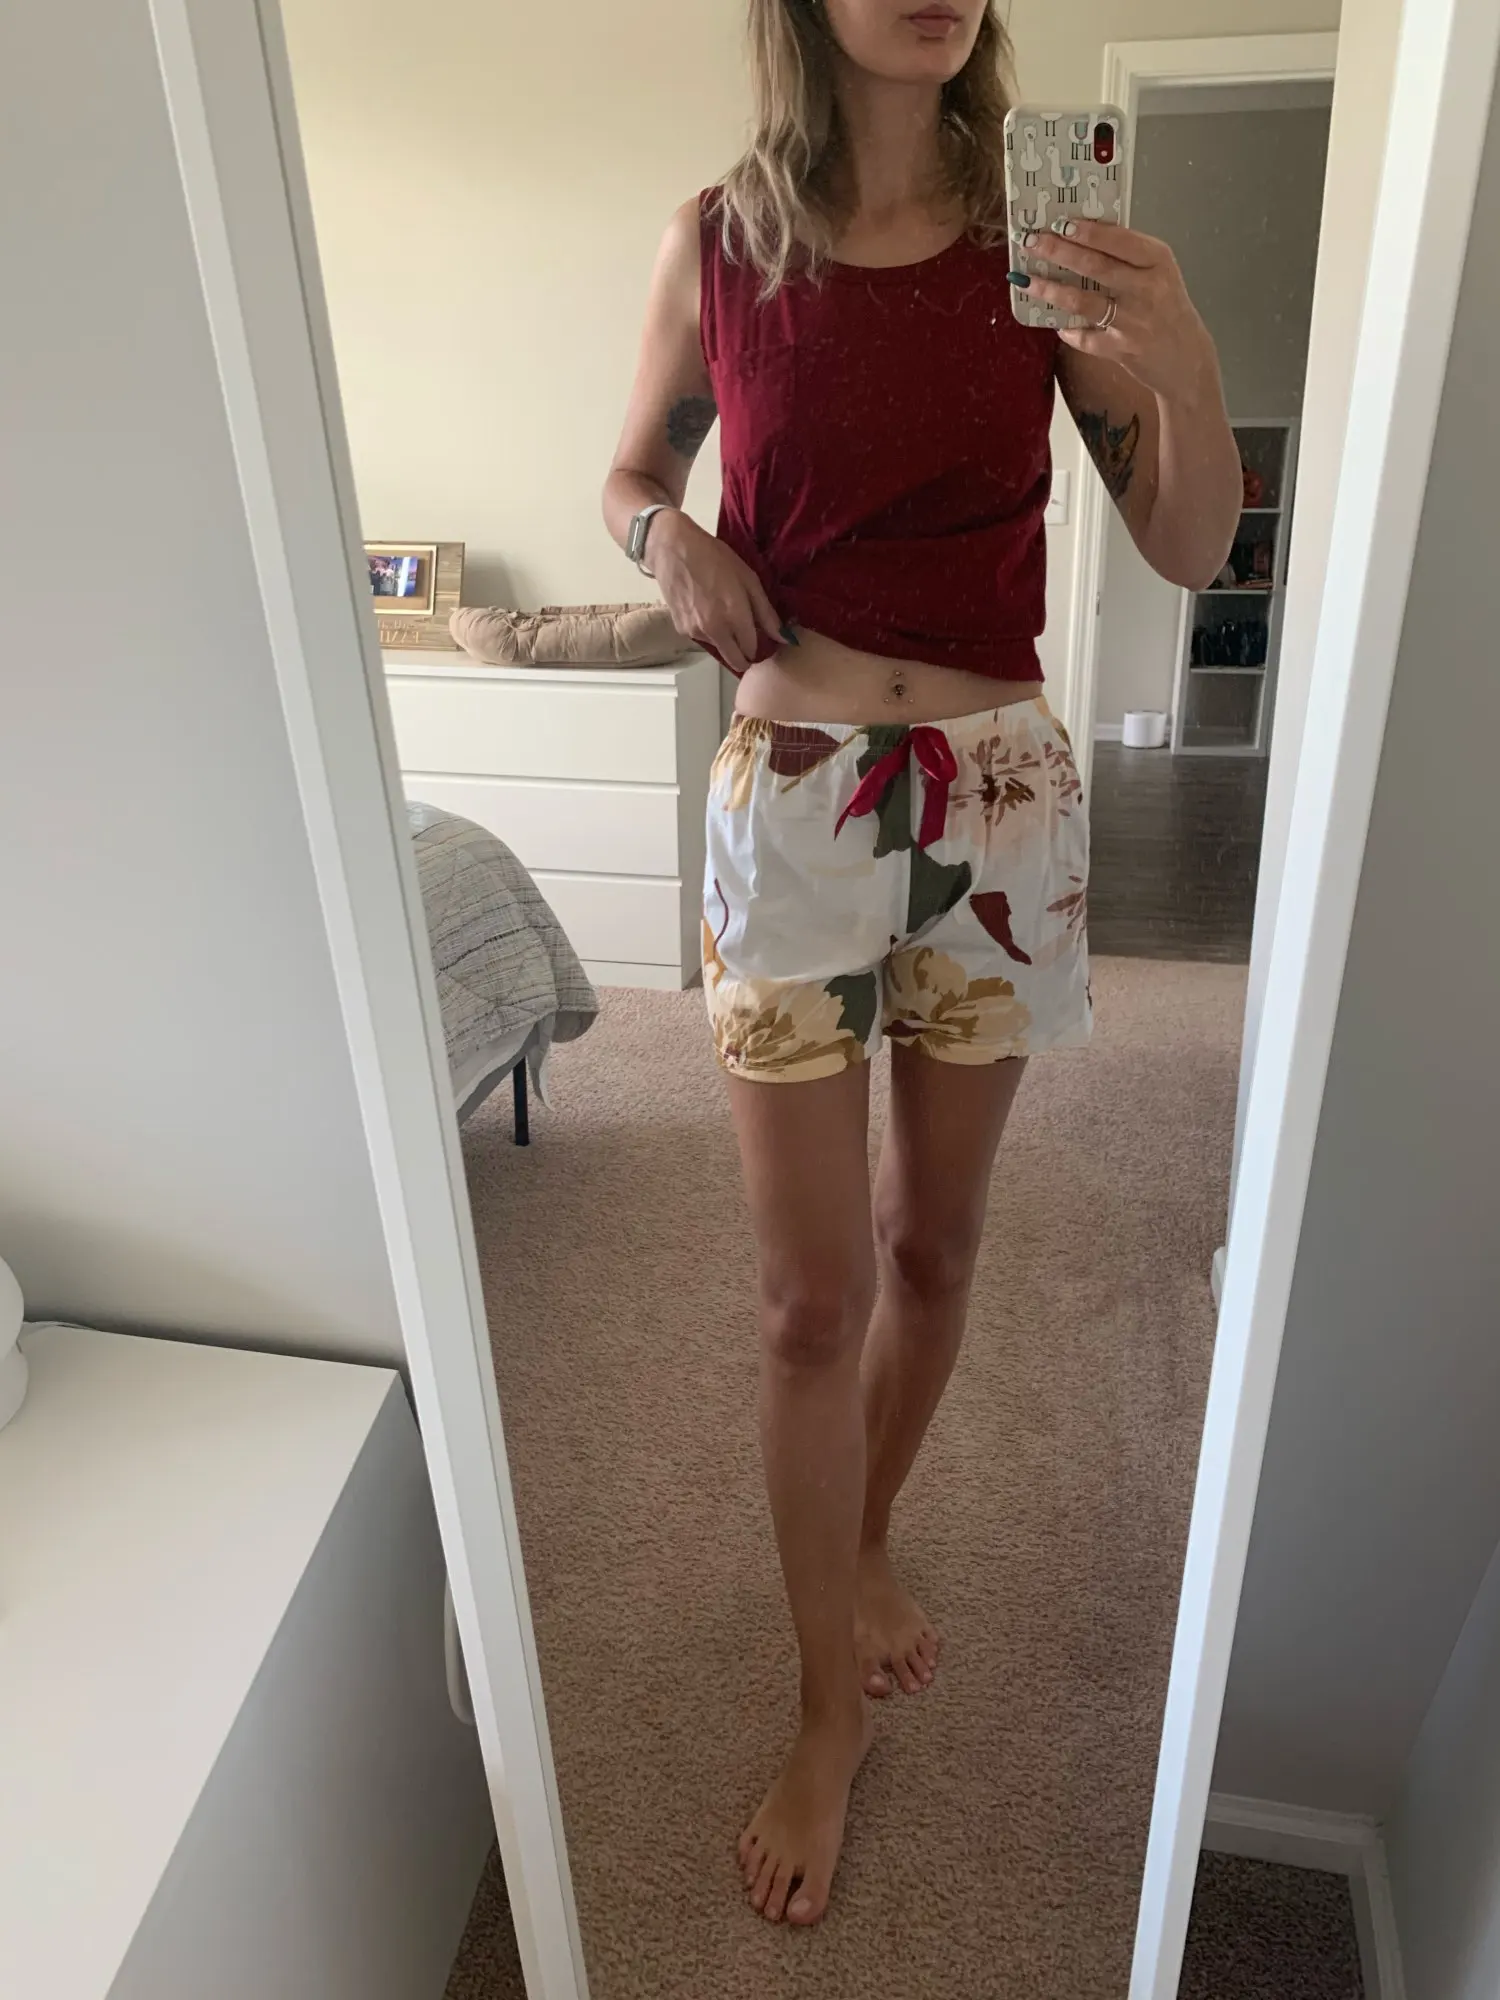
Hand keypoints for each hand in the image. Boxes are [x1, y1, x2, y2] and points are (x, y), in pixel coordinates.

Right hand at [647, 511, 783, 674]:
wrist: (674, 550)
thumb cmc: (715, 558)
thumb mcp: (748, 579)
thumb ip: (766, 612)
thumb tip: (784, 637)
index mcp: (735, 616)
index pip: (752, 649)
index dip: (758, 645)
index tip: (757, 636)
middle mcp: (715, 630)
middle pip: (735, 661)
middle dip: (744, 655)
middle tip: (745, 639)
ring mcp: (696, 632)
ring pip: (718, 648)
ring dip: (724, 640)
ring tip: (719, 612)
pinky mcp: (681, 630)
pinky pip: (702, 639)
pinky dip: (707, 631)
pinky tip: (703, 609)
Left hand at [1021, 220, 1215, 400]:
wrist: (1186, 358)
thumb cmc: (1166, 307)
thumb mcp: (1159, 272)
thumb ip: (1128, 255)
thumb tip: (1080, 233)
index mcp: (1158, 260)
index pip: (1119, 239)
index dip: (1087, 231)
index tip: (1059, 222)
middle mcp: (1147, 288)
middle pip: (1095, 266)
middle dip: (1058, 252)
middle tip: (1030, 242)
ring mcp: (1134, 321)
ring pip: (1083, 301)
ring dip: (1050, 290)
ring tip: (1025, 281)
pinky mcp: (1122, 349)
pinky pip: (1085, 338)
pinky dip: (1068, 330)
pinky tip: (1056, 324)